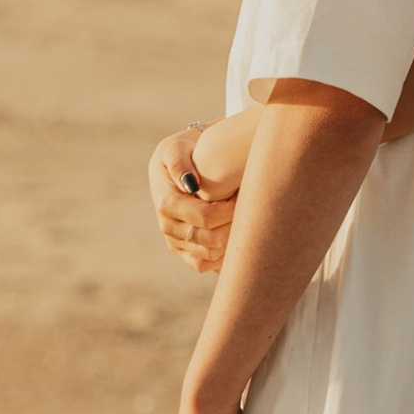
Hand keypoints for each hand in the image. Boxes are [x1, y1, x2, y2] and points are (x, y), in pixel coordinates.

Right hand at [150, 126, 234, 277]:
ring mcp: (174, 241)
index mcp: (166, 203)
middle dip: (235, 226)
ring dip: (232, 242)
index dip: (229, 211)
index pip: (205, 217)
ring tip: (243, 221)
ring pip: (209, 256)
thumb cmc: (183, 152)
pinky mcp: (182, 250)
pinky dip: (222, 259)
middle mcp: (167, 226)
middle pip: (211, 239)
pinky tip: (235, 239)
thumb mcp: (177, 148)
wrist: (179, 163)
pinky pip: (203, 265)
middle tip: (248, 209)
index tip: (242, 195)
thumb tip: (191, 185)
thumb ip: (180, 163)